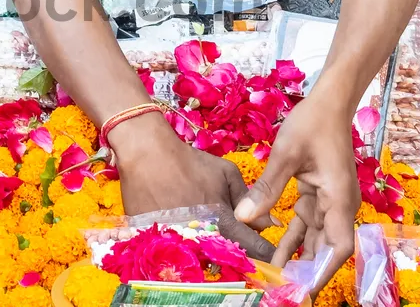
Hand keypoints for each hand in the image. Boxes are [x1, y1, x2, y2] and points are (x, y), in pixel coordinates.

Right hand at [112, 112, 274, 262]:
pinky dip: (184, 252)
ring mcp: (181, 246)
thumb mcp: (225, 173)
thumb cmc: (189, 162)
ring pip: (203, 263)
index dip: (268, 256)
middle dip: (239, 258)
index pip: (258, 251)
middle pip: (230, 263)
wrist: (147, 155)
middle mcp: (205, 239)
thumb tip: (270, 224)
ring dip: (210, 257)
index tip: (273, 258)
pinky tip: (183, 237)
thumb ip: (248, 199)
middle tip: (235, 245)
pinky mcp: (159, 247)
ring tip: (207, 240)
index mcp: (226, 222)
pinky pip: (178, 258)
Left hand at [235, 95, 357, 292]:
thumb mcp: (286, 153)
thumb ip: (267, 187)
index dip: (321, 271)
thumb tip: (245, 217)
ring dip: (297, 255)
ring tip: (275, 276)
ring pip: (315, 237)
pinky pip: (307, 221)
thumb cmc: (312, 122)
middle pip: (326, 248)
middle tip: (281, 286)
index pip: (337, 248)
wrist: (329, 101)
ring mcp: (330, 200)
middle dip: (306, 269)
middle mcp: (339, 204)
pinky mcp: (319, 193)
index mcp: (339, 198)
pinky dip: (292, 236)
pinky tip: (276, 252)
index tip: (301, 288)